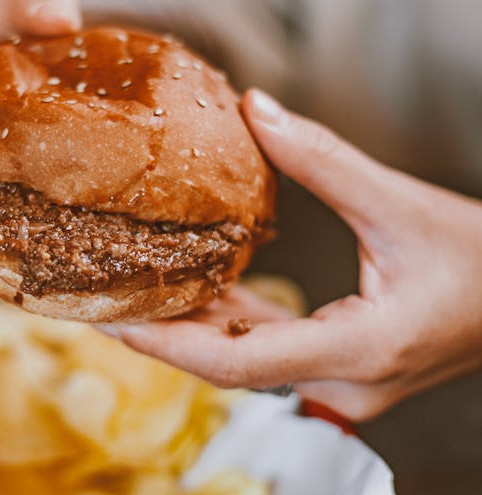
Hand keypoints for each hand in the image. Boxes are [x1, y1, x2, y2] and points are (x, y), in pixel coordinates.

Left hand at [101, 89, 481, 419]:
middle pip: (228, 366)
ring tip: (129, 285)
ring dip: (192, 327)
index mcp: (358, 349)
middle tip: (94, 294)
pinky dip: (231, 322)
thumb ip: (324, 161)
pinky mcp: (345, 370)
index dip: (163, 344)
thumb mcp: (401, 204)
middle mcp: (344, 382)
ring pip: (247, 362)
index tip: (105, 318)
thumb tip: (257, 110)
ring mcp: (344, 385)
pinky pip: (271, 351)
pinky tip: (195, 288)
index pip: (235, 362)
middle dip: (160, 333)